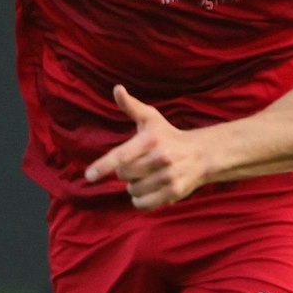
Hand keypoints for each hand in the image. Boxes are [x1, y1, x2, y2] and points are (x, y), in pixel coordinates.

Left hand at [83, 86, 213, 208]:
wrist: (202, 154)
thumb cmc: (169, 136)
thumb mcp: (151, 119)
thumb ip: (131, 106)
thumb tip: (117, 88)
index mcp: (150, 140)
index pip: (122, 155)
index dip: (104, 165)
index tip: (89, 176)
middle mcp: (161, 158)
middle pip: (124, 175)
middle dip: (127, 172)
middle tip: (140, 165)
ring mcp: (168, 176)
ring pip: (132, 190)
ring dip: (135, 186)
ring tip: (148, 177)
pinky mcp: (174, 192)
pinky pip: (143, 204)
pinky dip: (140, 201)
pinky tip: (148, 191)